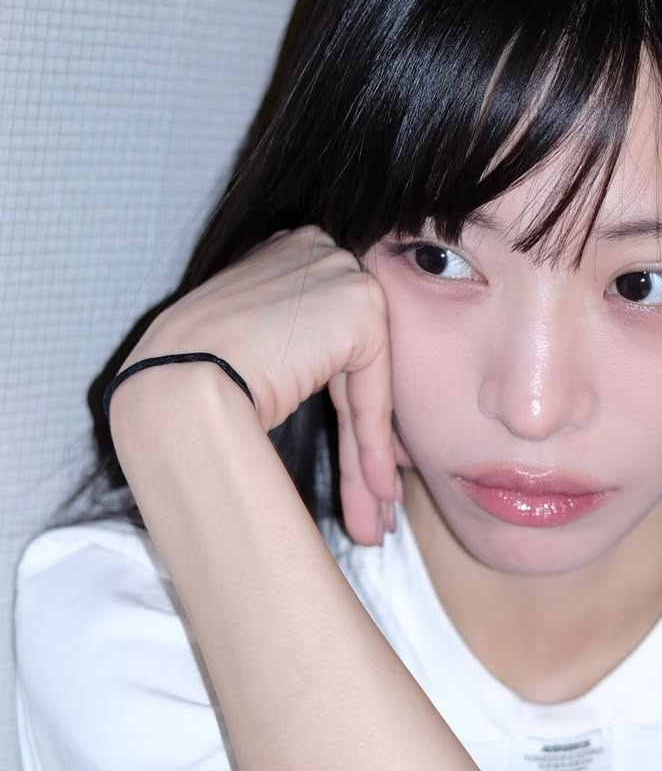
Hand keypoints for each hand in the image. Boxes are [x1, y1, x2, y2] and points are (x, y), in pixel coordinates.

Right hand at [117, 226, 398, 544]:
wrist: (175, 383)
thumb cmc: (183, 377)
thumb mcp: (241, 346)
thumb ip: (288, 346)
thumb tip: (321, 385)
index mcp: (284, 254)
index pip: (325, 342)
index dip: (341, 408)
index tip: (348, 457)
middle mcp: (317, 253)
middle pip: (348, 367)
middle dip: (358, 443)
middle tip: (369, 498)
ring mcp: (340, 275)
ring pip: (363, 386)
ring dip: (367, 460)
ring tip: (374, 517)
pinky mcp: (361, 308)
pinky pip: (372, 392)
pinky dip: (373, 447)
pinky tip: (377, 492)